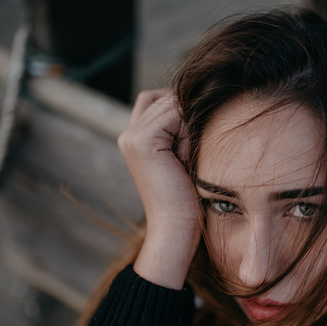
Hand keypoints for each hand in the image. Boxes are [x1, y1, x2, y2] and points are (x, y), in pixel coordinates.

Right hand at [118, 90, 200, 288]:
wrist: (176, 228)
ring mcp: (131, 137)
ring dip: (191, 126)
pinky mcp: (142, 140)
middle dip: (189, 119)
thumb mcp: (183, 157)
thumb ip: (181, 130)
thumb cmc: (187, 199)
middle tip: (191, 156)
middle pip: (168, 98)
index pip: (161, 100)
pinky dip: (190, 132)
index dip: (184, 116)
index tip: (192, 149)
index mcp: (134, 139)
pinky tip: (187, 158)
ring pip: (173, 103)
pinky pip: (175, 113)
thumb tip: (199, 97)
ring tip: (188, 158)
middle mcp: (128, 135)